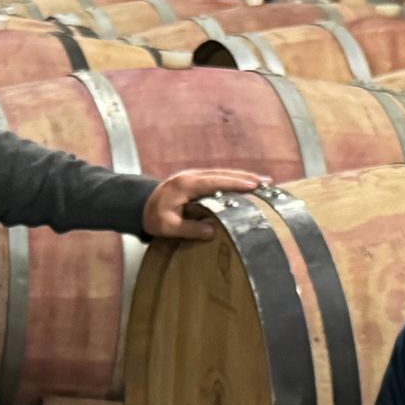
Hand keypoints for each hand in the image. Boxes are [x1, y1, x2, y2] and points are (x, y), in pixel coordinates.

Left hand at [143, 169, 270, 239]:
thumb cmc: (152, 217)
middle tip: (266, 182)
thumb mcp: (168, 227)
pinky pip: (217, 177)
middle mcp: (191, 176)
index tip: (254, 186)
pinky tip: (243, 183)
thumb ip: (190, 229)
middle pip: (223, 174)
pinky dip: (232, 179)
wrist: (138, 204)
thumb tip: (213, 231)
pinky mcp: (193, 180)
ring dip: (241, 176)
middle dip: (245, 177)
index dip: (235, 183)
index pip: (215, 182)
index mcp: (186, 185)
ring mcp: (192, 176)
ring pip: (221, 173)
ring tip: (261, 181)